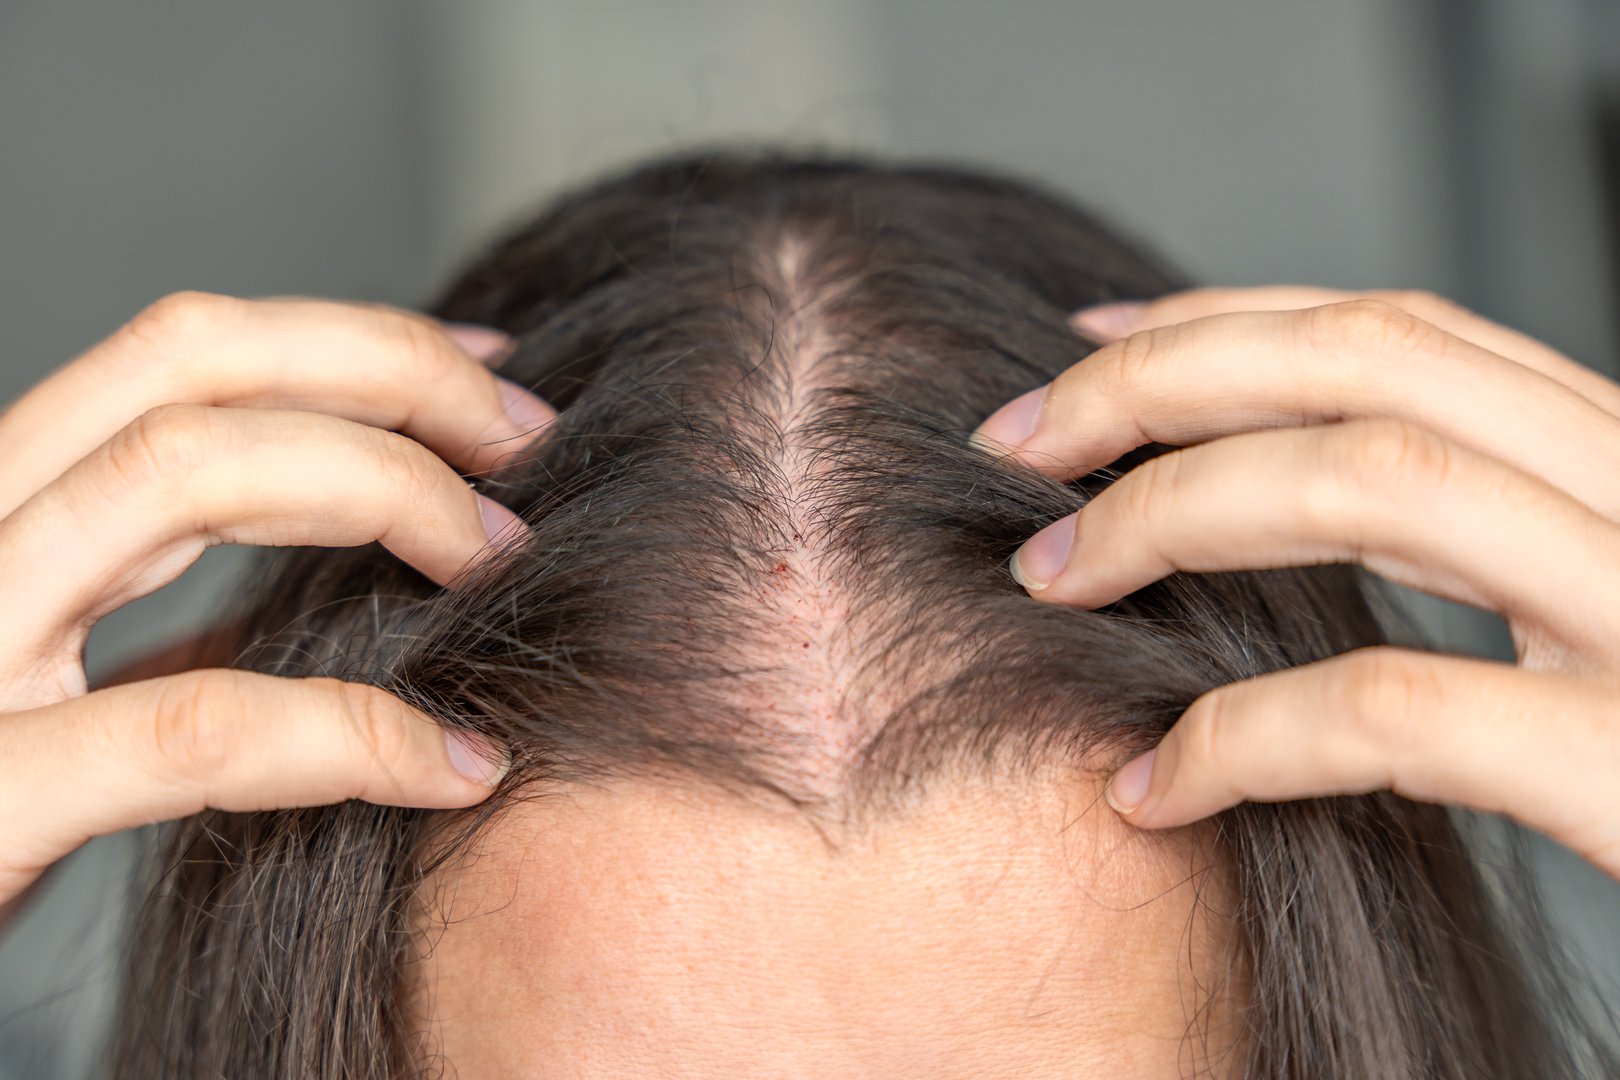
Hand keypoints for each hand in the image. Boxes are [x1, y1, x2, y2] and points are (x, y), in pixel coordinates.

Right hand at [0, 292, 554, 922]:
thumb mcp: (52, 686)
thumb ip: (150, 615)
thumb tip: (319, 578)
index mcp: (1, 521)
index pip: (174, 359)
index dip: (351, 340)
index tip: (488, 373)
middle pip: (185, 370)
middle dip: (388, 377)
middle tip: (528, 438)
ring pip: (175, 476)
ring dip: (383, 490)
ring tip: (501, 555)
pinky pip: (191, 726)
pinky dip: (352, 734)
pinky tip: (455, 766)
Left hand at [973, 286, 1619, 880]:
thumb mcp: (1601, 619)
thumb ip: (1486, 550)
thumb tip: (1283, 494)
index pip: (1416, 333)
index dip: (1232, 319)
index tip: (1094, 343)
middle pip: (1381, 363)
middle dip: (1166, 380)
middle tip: (1020, 438)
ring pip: (1379, 481)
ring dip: (1172, 513)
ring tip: (1050, 576)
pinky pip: (1399, 710)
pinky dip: (1242, 739)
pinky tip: (1149, 784)